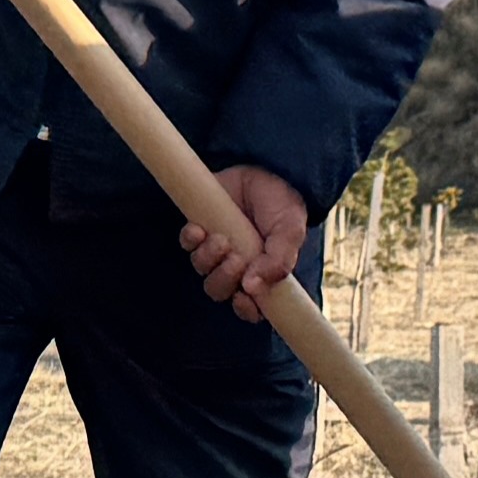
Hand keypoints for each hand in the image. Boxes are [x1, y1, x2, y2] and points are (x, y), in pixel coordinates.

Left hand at [179, 166, 309, 321]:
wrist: (268, 169)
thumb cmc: (283, 205)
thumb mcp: (290, 232)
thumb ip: (280, 261)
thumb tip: (254, 287)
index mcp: (262, 274)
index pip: (250, 308)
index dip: (245, 309)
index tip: (244, 298)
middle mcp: (237, 267)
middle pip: (219, 291)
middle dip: (224, 280)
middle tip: (236, 259)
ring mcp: (217, 249)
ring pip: (202, 270)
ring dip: (209, 259)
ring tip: (222, 239)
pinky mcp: (200, 229)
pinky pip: (187, 244)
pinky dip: (191, 240)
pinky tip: (200, 229)